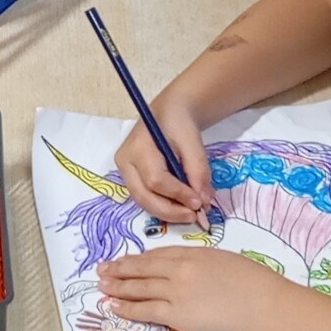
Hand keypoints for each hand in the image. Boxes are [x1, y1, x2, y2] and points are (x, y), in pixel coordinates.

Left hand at [96, 245, 292, 330]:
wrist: (264, 306)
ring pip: (139, 287)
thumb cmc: (255, 284)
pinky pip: (145, 309)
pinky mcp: (176, 314)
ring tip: (102, 286)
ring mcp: (175, 291)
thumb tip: (193, 271)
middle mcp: (179, 269)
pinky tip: (114, 306)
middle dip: (120, 269)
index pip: (159, 254)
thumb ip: (204, 264)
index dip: (139, 258)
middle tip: (102, 270)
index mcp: (194, 254)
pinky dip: (127, 308)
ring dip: (118, 287)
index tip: (126, 260)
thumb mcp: (227, 262)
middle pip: (143, 268)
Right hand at [116, 102, 209, 222]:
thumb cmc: (179, 123)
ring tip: (191, 214)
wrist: (168, 114)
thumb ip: (198, 170)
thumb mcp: (192, 140)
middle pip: (144, 196)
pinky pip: (147, 199)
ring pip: (143, 202)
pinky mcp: (132, 180)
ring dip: (168, 213)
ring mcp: (126, 173)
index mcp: (137, 147)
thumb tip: (204, 201)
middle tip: (195, 216)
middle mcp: (125, 163)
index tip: (200, 203)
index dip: (178, 194)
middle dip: (170, 211)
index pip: (156, 179)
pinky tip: (182, 207)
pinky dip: (165, 207)